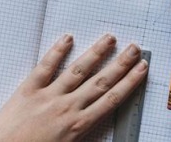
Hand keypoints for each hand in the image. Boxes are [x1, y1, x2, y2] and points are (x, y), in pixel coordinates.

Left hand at [0, 33, 147, 141]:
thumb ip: (84, 133)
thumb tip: (98, 118)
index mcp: (78, 127)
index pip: (111, 100)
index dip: (129, 82)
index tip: (141, 69)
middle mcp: (68, 108)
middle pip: (101, 82)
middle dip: (121, 64)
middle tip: (134, 49)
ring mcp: (49, 96)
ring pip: (78, 70)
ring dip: (96, 53)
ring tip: (109, 38)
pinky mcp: (29, 89)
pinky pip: (46, 66)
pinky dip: (57, 51)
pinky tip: (68, 38)